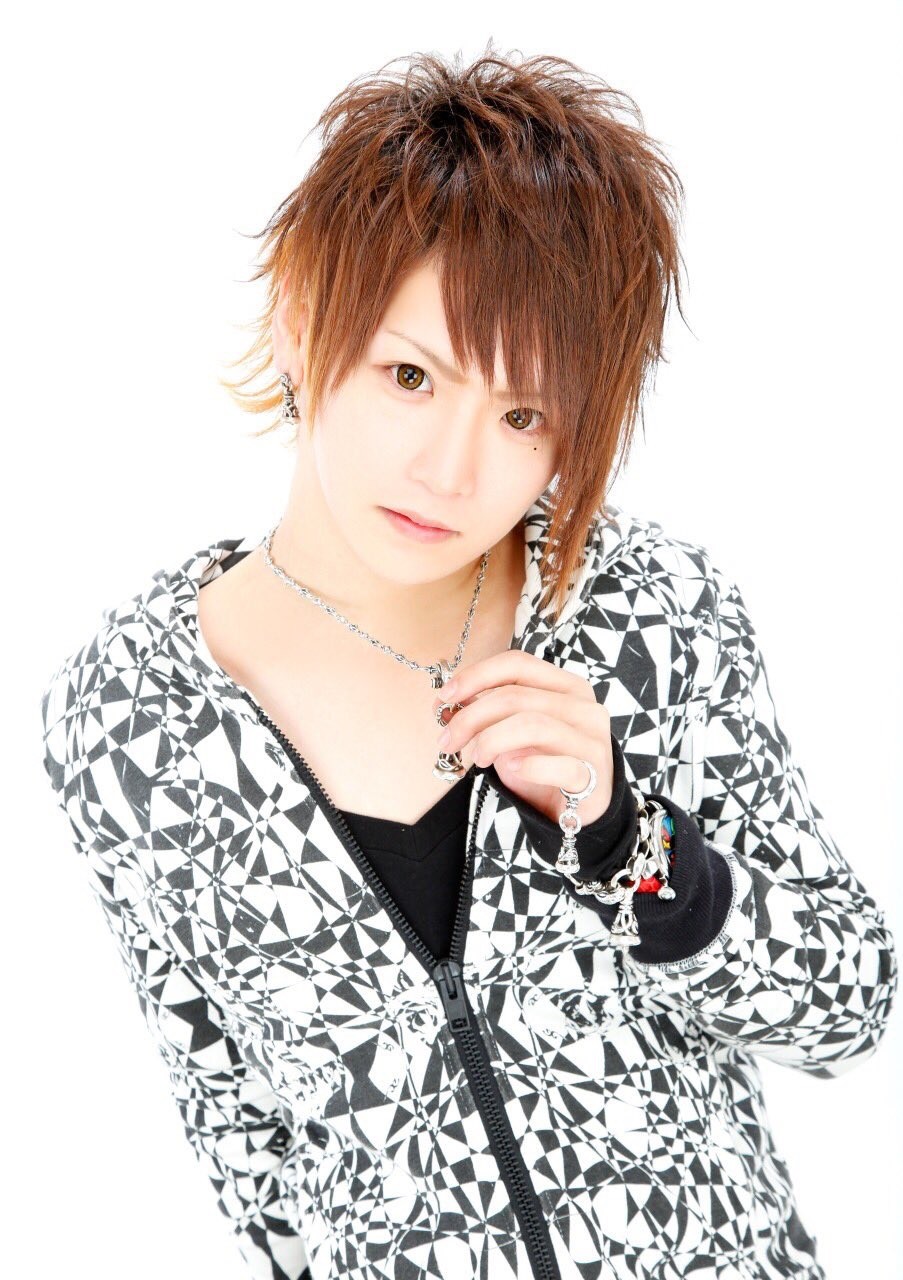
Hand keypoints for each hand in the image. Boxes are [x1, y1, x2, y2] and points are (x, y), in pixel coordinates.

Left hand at [431, 649, 613, 825]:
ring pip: (532, 725)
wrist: (580, 810)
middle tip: (447, 739)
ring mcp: (592, 740)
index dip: (477, 675)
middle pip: (516, 696)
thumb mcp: (515, 732)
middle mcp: (583, 706)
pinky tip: (510, 768)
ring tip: (478, 758)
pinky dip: (527, 766)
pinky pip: (558, 764)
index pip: (517, 664)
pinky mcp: (593, 774)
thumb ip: (490, 713)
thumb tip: (447, 703)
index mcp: (566, 686)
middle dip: (471, 717)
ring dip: (491, 740)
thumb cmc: (545, 764)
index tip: (446, 696)